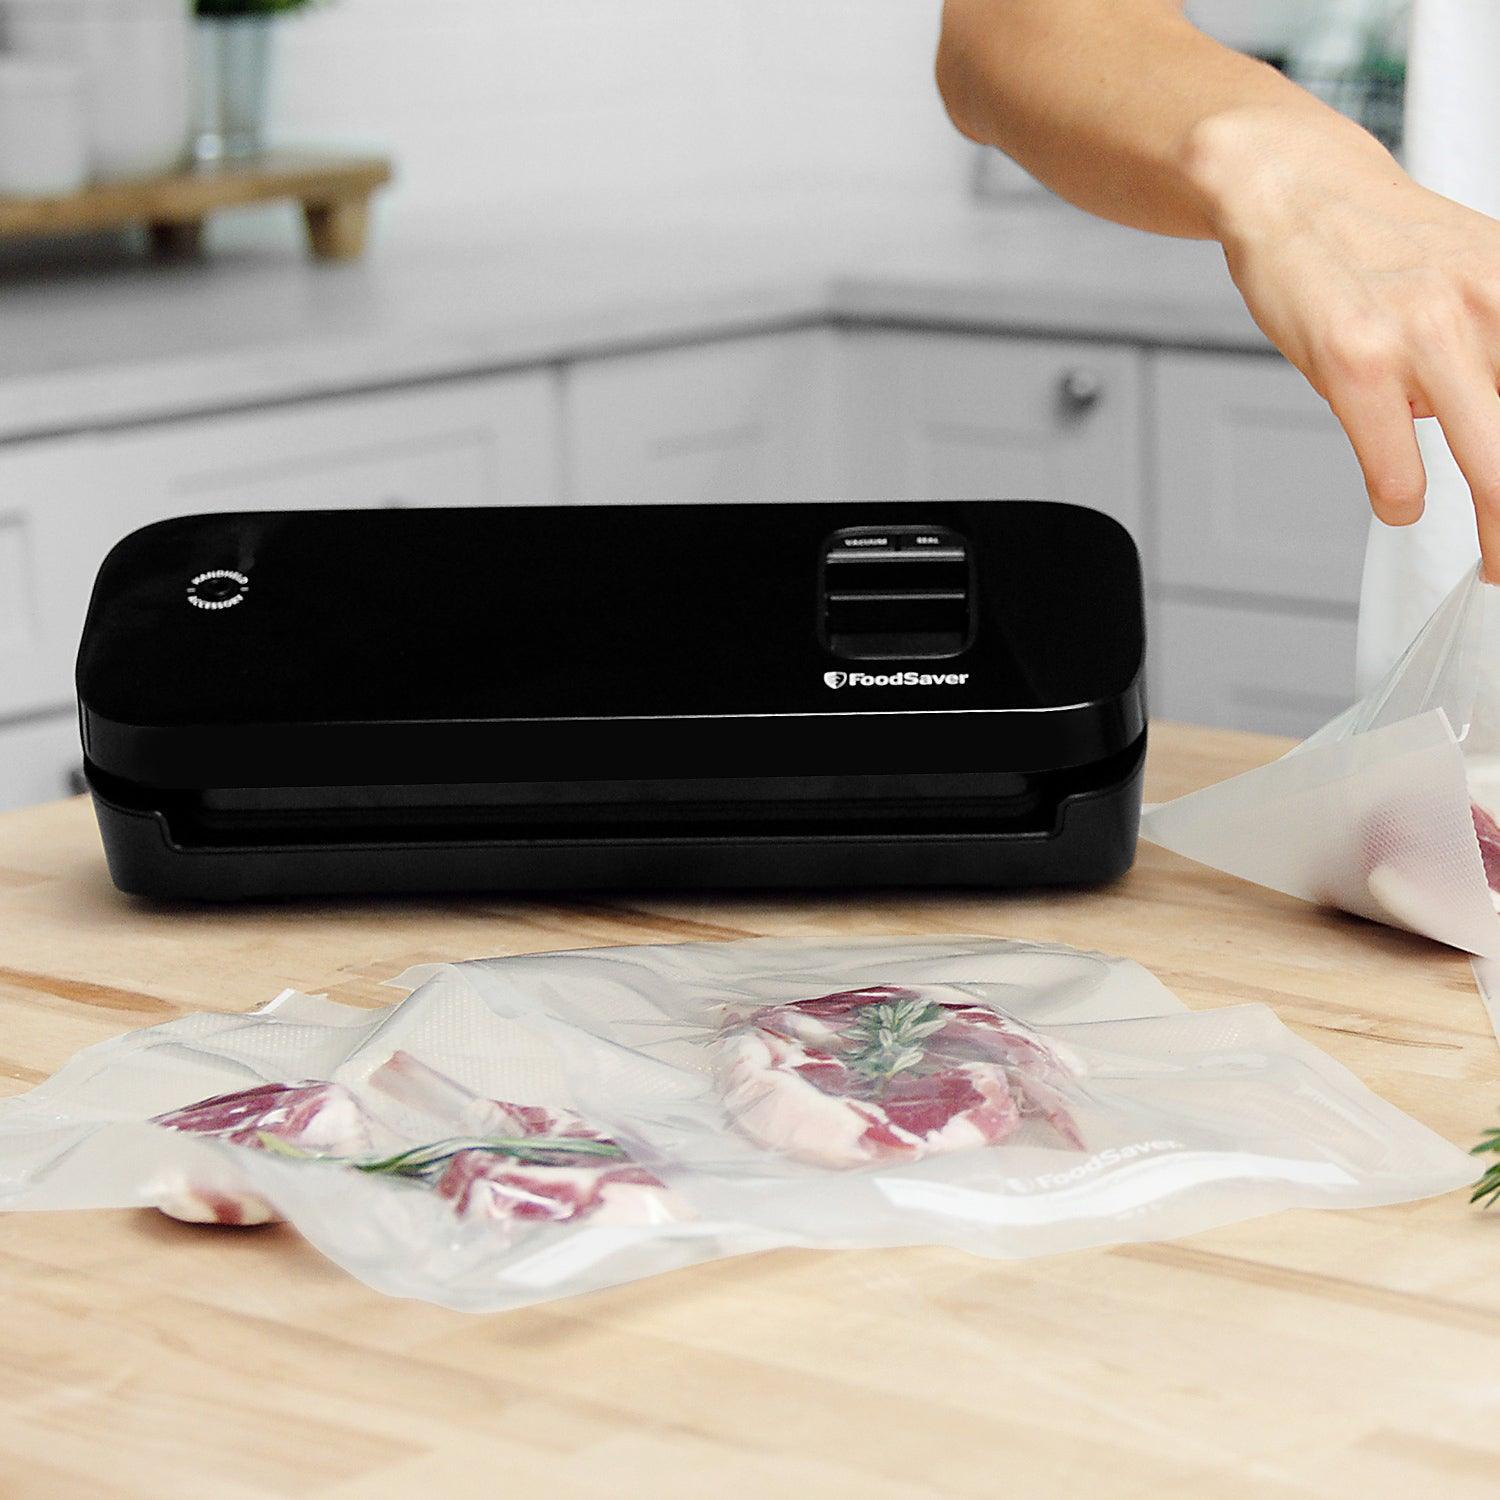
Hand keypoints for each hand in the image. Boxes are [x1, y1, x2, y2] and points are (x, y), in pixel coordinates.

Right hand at [1189, 107, 1499, 578]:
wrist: (1294, 189)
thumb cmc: (1379, 243)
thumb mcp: (1475, 274)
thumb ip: (1492, 348)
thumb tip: (1489, 432)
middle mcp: (1489, 304)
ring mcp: (1425, 332)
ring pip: (1492, 462)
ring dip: (1497, 528)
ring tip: (1495, 559)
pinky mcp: (1357, 361)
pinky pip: (1396, 465)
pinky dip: (1400, 497)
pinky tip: (1399, 499)